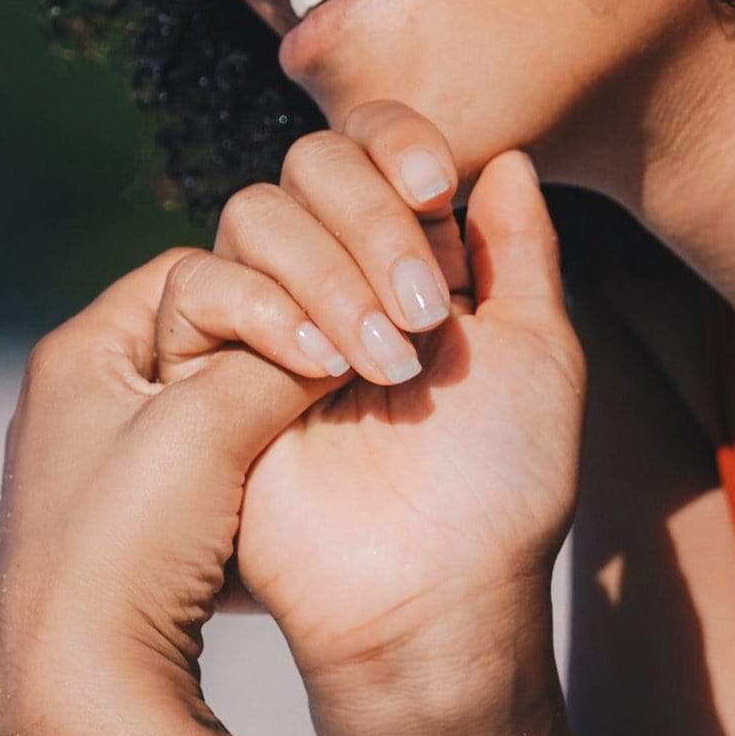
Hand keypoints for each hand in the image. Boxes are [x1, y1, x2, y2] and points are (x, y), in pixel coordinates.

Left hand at [0, 254, 330, 735]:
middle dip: (281, 346)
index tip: (329, 326)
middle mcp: (85, 399)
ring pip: (219, 398)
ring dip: (276, 405)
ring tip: (327, 418)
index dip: (271, 288)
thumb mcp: (206, 426)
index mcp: (81, 354)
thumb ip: (274, 363)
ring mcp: (109, 463)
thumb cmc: (122, 551)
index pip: (195, 273)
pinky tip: (291, 480)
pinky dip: (262, 458)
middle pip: (209, 332)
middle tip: (342, 362)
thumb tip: (337, 337)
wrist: (86, 690)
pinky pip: (217, 461)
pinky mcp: (139, 524)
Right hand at [143, 107, 585, 693]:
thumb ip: (522, 249)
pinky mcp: (205, 374)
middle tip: (426, 311)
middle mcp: (333, 278)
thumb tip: (509, 156)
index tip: (440, 186)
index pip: (376, 149)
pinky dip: (261, 307)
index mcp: (409, 261)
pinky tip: (315, 369)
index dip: (396, 143)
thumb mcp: (538, 351)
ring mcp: (266, 321)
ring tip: (384, 364)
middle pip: (309, 164)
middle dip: (372, 217)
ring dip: (327, 270)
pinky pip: (196, 288)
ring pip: (253, 214)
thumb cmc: (501, 484)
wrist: (433, 592)